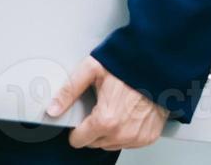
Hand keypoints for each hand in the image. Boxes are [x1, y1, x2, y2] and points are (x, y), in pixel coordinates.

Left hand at [46, 55, 166, 150]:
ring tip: (115, 108)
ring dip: (108, 132)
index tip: (80, 118)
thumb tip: (52, 108)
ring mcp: (136, 137)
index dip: (76, 128)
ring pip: (110, 144)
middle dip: (92, 128)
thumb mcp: (93, 70)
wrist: (158, 67)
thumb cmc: (129, 66)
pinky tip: (127, 113)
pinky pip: (128, 142)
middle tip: (100, 106)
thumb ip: (69, 91)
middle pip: (94, 143)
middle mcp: (122, 133)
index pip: (78, 140)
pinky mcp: (148, 137)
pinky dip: (125, 132)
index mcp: (105, 120)